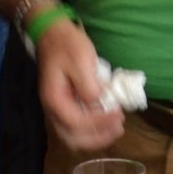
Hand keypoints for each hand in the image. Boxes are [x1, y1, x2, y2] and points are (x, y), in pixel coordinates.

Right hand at [35, 14, 122, 150]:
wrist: (53, 35)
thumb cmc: (67, 46)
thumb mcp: (81, 60)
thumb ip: (89, 85)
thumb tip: (99, 103)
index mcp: (54, 99)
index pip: (77, 122)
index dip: (100, 122)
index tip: (119, 114)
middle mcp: (52, 110)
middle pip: (73, 138)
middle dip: (98, 137)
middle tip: (119, 127)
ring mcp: (57, 110)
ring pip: (74, 136)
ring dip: (95, 137)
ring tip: (116, 128)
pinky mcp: (65, 107)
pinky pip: (76, 127)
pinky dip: (92, 130)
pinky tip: (107, 122)